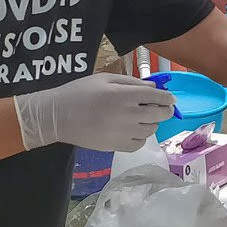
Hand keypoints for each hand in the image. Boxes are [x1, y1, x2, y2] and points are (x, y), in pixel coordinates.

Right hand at [14, 73, 174, 151]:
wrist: (57, 117)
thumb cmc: (79, 92)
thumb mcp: (105, 79)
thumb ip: (132, 82)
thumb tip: (154, 88)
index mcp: (124, 95)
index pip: (158, 97)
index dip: (168, 98)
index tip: (169, 98)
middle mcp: (127, 115)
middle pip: (159, 115)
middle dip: (165, 110)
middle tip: (161, 107)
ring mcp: (123, 133)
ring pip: (151, 130)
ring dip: (151, 123)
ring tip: (141, 117)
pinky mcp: (116, 147)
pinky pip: (139, 144)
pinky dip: (140, 137)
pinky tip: (131, 130)